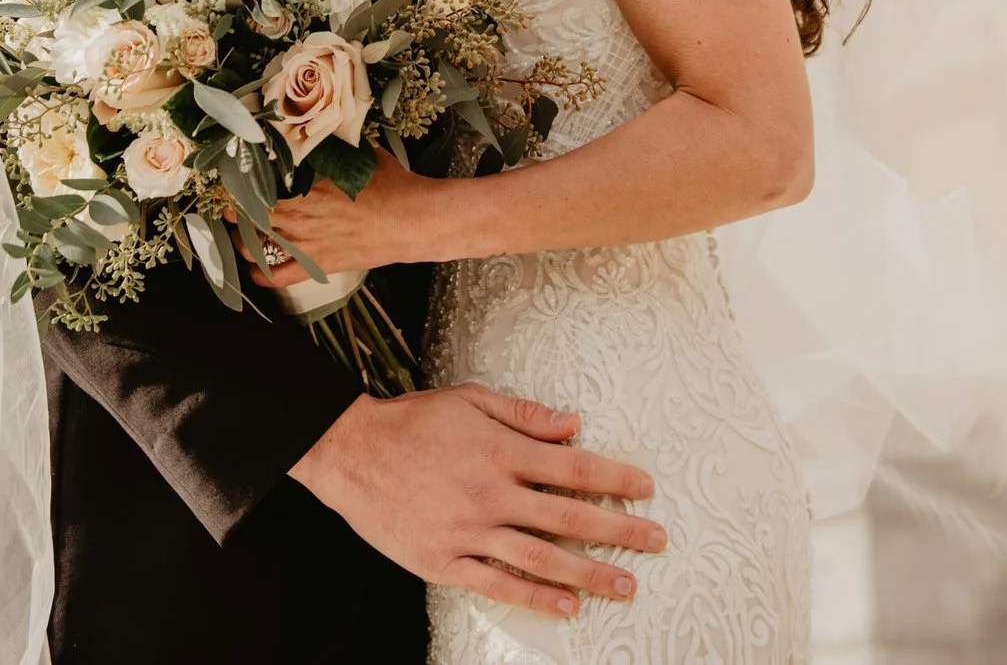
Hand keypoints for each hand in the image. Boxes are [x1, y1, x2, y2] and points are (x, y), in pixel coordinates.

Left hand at [247, 150, 442, 285]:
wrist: (412, 221)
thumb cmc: (391, 184)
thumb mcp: (361, 153)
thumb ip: (336, 145)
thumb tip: (325, 129)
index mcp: (304, 185)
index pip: (255, 183)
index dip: (237, 180)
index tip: (233, 174)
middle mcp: (297, 216)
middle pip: (246, 213)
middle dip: (233, 206)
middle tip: (231, 200)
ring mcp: (305, 244)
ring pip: (253, 245)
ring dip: (240, 237)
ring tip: (240, 229)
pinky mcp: (317, 265)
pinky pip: (277, 277)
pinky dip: (260, 274)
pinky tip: (255, 267)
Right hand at [289, 384, 664, 616]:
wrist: (349, 453)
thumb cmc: (412, 421)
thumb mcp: (470, 399)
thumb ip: (525, 414)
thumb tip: (575, 425)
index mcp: (500, 451)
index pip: (574, 467)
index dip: (615, 478)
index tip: (647, 488)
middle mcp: (490, 494)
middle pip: (569, 517)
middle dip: (619, 530)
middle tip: (656, 541)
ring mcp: (467, 532)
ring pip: (541, 558)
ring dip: (589, 573)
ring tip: (626, 585)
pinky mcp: (443, 562)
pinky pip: (497, 584)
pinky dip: (535, 597)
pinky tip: (567, 606)